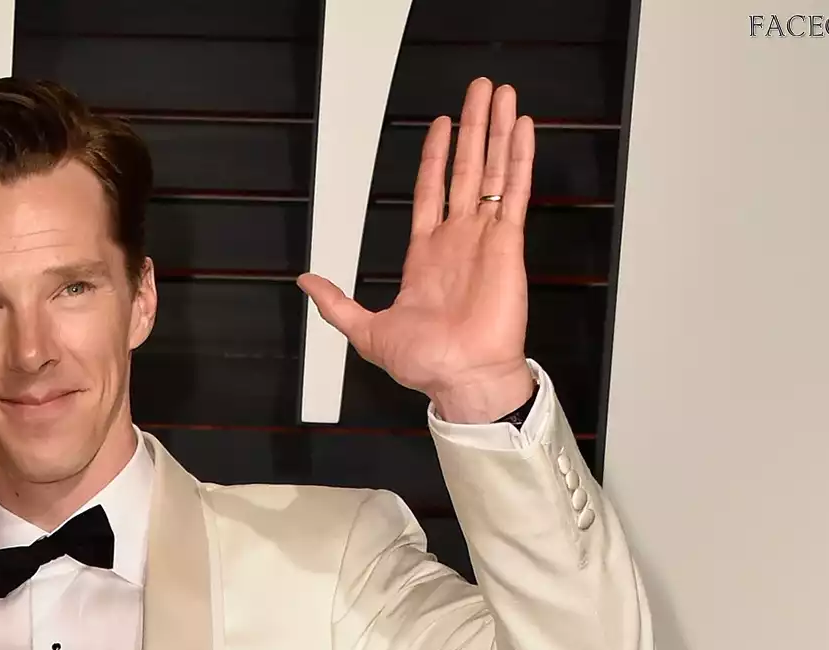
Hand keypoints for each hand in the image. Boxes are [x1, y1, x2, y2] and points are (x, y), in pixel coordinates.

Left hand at [298, 77, 537, 422]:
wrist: (460, 378)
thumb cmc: (425, 364)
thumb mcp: (365, 330)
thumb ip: (336, 303)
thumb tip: (306, 283)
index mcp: (426, 255)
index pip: (431, 190)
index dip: (435, 156)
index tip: (442, 125)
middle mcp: (458, 240)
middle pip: (465, 169)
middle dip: (473, 128)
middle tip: (481, 90)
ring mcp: (485, 238)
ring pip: (492, 171)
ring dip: (498, 131)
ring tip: (503, 94)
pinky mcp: (508, 244)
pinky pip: (514, 192)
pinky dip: (519, 159)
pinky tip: (522, 129)